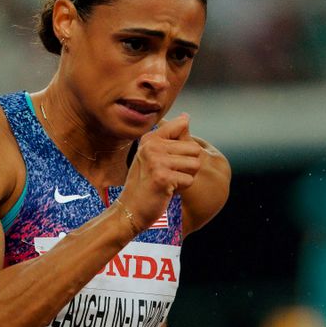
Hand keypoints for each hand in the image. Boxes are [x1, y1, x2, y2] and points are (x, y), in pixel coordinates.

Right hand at [120, 115, 205, 232]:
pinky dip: (182, 189)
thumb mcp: (152, 155)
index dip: (185, 146)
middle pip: (194, 148)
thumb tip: (186, 117)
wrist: (130, 209)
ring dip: (186, 177)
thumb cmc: (144, 184)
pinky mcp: (162, 177)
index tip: (169, 159)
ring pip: (195, 164)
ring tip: (169, 181)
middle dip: (188, 165)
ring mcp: (156, 161)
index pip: (182, 126)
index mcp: (150, 138)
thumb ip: (170, 136)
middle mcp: (152, 146)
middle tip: (170, 174)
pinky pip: (189, 180)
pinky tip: (166, 190)